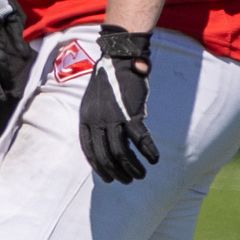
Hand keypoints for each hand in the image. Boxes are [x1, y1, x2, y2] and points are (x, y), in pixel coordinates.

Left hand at [77, 26, 158, 183]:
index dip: (98, 167)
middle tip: (127, 181)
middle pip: (104, 154)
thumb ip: (99, 120)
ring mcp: (112, 117)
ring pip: (120, 151)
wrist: (118, 59)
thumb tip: (109, 139)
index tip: (108, 178)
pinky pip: (139, 139)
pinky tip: (154, 159)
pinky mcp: (130, 113)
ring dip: (132, 166)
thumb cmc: (108, 81)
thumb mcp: (95, 102)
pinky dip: (147, 151)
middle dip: (116, 171)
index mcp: (85, 118)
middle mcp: (96, 120)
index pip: (88, 150)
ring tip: (141, 175)